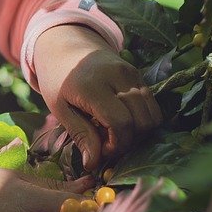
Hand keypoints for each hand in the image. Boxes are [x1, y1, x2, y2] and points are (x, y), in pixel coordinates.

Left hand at [33, 25, 161, 170]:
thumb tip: (94, 164)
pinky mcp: (139, 74)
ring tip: (115, 133)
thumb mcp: (60, 108)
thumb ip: (80, 134)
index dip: (116, 145)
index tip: (102, 151)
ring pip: (152, 115)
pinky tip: (123, 121)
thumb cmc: (58, 80)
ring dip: (139, 132)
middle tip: (108, 144)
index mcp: (93, 85)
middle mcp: (117, 76)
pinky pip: (152, 105)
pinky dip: (143, 120)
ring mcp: (132, 73)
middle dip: (128, 142)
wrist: (66, 47)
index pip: (120, 123)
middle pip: (141, 121)